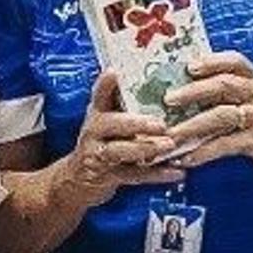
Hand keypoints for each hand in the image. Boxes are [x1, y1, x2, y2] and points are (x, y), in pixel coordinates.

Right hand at [63, 68, 182, 200]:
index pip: (99, 95)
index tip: (114, 73)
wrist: (76, 180)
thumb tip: (151, 82)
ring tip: (169, 146)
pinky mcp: (107, 176)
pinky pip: (134, 175)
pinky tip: (176, 172)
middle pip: (113, 124)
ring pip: (121, 151)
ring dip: (146, 147)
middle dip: (137, 123)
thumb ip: (121, 104)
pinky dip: (157, 174)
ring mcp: (98, 155)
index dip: (105, 85)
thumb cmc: (99, 144)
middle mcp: (94, 132)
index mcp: (97, 114)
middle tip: (161, 124)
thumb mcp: (105, 121)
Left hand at [160, 49, 252, 180]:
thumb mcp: (252, 98)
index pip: (235, 61)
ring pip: (222, 116)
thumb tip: (182, 88)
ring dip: (193, 125)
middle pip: (224, 85)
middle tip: (169, 98)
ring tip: (171, 133)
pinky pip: (226, 145)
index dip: (212, 61)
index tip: (189, 65)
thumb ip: (226, 90)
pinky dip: (204, 152)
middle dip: (194, 91)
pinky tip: (187, 158)